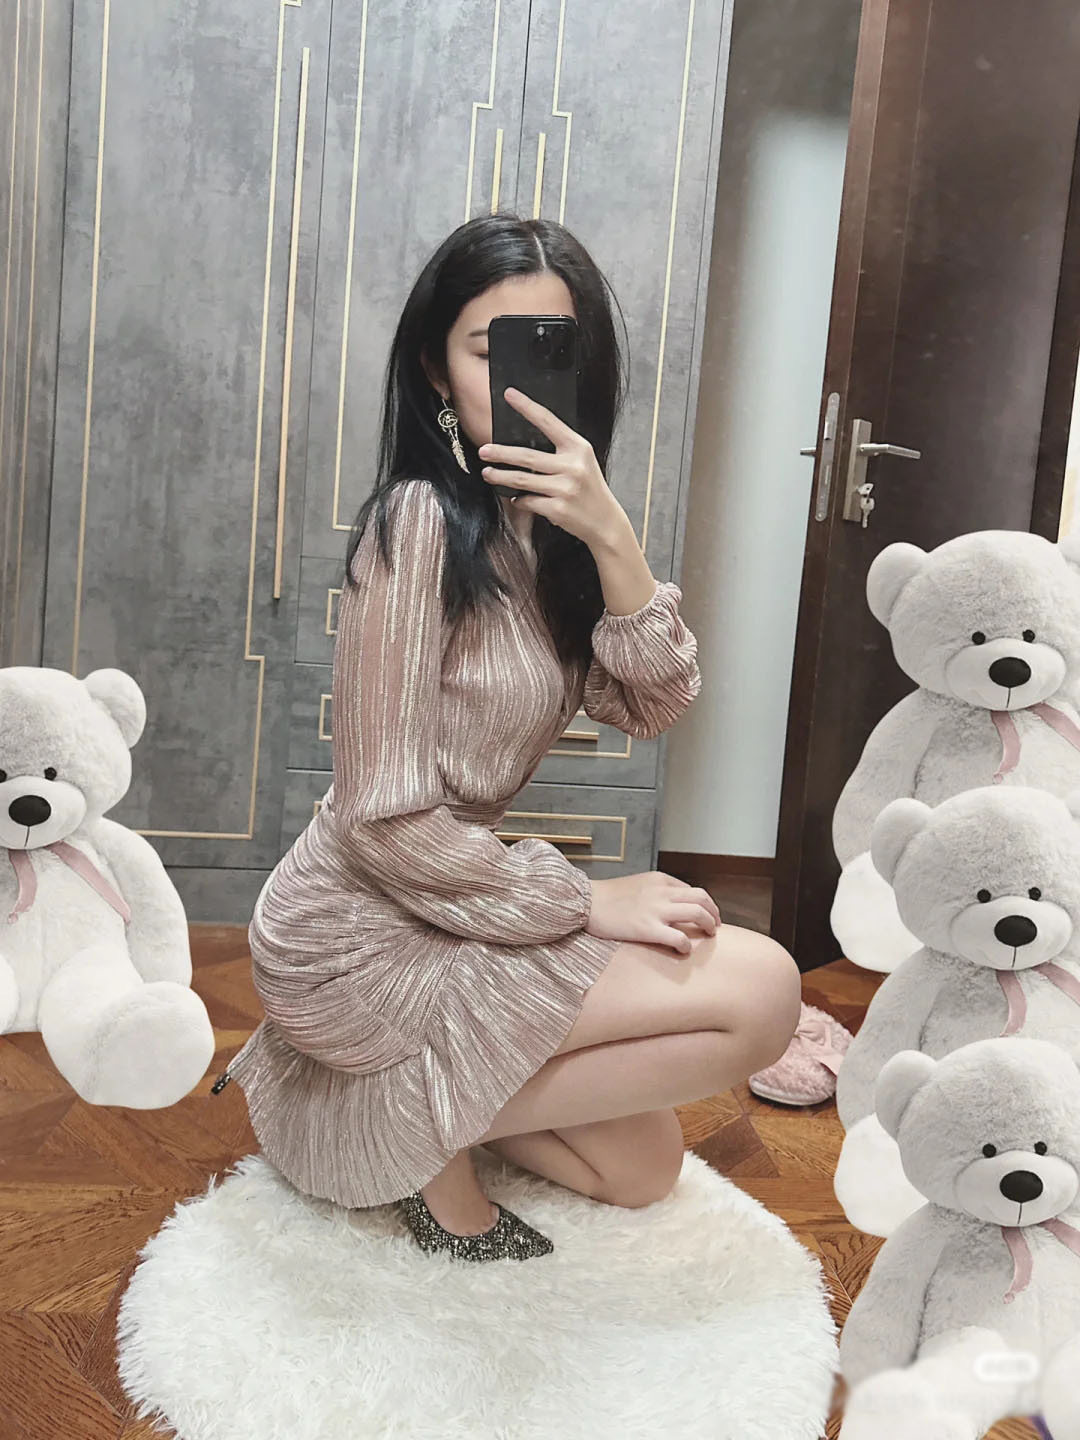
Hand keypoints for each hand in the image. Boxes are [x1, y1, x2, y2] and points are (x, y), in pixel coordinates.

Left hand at [477, 388, 626, 549]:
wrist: (605, 521)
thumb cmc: (589, 489)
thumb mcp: (581, 462)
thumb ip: (559, 451)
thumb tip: (520, 446)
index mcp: (578, 448)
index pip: (548, 421)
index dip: (527, 406)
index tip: (509, 394)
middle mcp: (573, 466)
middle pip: (527, 456)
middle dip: (500, 453)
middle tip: (483, 451)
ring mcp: (565, 489)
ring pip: (522, 480)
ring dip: (500, 476)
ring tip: (488, 473)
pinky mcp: (558, 509)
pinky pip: (528, 501)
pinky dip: (519, 500)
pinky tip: (517, 498)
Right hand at [585, 871, 721, 957]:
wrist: (585, 902)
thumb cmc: (607, 896)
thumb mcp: (637, 884)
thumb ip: (656, 891)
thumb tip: (672, 905)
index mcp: (659, 880)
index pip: (693, 890)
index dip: (705, 905)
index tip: (706, 916)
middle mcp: (661, 892)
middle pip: (702, 898)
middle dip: (714, 913)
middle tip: (714, 926)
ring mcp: (655, 910)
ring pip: (697, 913)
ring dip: (708, 925)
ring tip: (708, 936)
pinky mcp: (647, 928)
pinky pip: (678, 937)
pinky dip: (686, 944)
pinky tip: (683, 950)